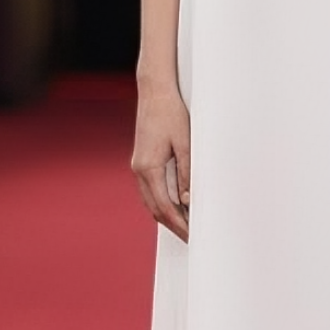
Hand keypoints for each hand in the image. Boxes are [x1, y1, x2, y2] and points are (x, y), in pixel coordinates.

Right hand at [132, 85, 190, 242]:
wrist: (155, 92)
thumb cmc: (171, 113)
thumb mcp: (186, 144)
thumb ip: (187, 173)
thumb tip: (189, 200)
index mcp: (148, 168)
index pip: (165, 207)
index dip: (179, 224)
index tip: (192, 235)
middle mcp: (139, 170)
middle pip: (155, 208)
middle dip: (173, 225)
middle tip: (191, 237)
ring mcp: (138, 166)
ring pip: (151, 201)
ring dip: (167, 215)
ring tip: (186, 225)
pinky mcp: (142, 161)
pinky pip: (151, 190)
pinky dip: (162, 202)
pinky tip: (176, 205)